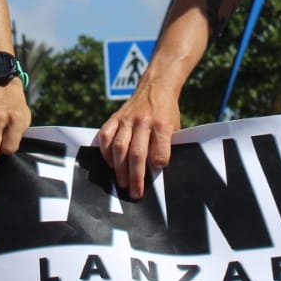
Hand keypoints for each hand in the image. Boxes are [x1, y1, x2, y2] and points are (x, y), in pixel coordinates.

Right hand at [97, 84, 180, 199]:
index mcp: (163, 125)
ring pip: (119, 147)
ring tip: (122, 183)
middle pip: (137, 153)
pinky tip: (110, 164)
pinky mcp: (115, 117)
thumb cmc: (167, 114)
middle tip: (134, 193)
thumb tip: (157, 170)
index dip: (158, 163)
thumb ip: (166, 146)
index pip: (160, 150)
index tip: (157, 172)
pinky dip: (105, 152)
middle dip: (135, 177)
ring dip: (119, 169)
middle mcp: (144, 121)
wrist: (156, 88)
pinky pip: (105, 136)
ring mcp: (127, 119)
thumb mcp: (175, 128)